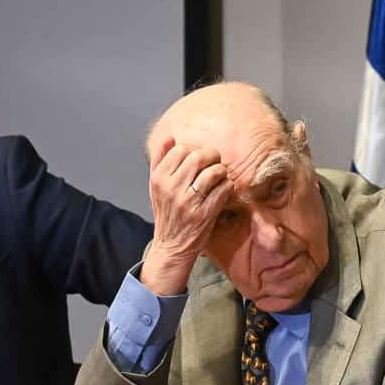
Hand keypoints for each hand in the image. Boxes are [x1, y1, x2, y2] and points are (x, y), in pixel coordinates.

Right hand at [138, 135, 232, 294]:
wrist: (171, 246)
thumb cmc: (166, 213)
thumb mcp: (156, 187)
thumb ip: (160, 161)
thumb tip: (169, 138)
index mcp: (158, 179)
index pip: (180, 150)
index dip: (194, 151)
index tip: (199, 161)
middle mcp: (171, 189)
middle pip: (199, 157)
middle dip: (212, 157)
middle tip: (215, 165)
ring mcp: (188, 202)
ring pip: (214, 172)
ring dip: (222, 173)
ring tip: (219, 179)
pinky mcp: (204, 214)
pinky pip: (224, 189)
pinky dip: (228, 187)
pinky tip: (223, 192)